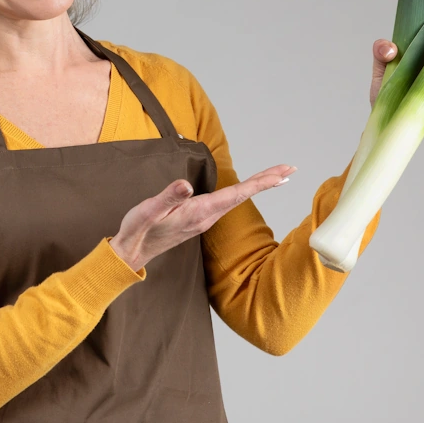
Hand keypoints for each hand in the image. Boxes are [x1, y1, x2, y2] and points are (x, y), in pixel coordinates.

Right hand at [110, 165, 295, 271]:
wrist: (132, 253)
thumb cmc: (139, 230)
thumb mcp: (148, 211)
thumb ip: (168, 197)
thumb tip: (187, 184)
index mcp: (199, 212)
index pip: (236, 194)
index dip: (260, 182)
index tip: (281, 174)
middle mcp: (207, 216)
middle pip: (244, 195)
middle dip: (268, 181)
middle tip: (291, 169)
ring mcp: (205, 218)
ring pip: (238, 198)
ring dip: (259, 185)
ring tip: (278, 175)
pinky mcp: (199, 218)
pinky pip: (229, 201)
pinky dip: (244, 191)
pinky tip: (248, 187)